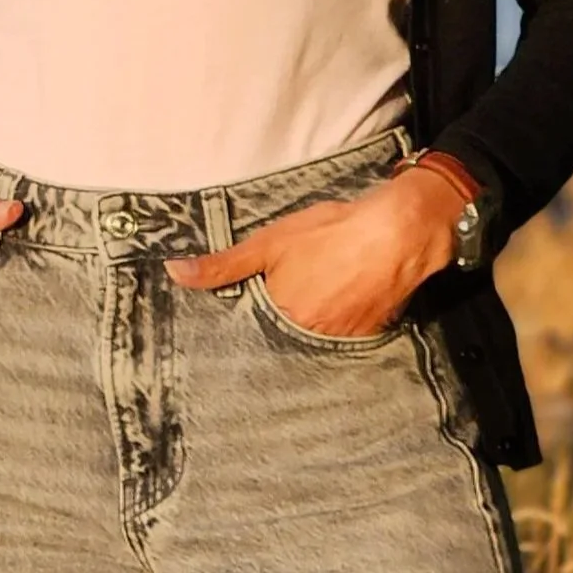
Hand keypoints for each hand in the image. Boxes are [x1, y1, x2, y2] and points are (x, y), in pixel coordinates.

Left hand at [165, 170, 459, 337]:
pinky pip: (343, 336)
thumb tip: (174, 273)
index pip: (251, 334)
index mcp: (279, 318)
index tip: (243, 320)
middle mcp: (308, 337)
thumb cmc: (331, 233)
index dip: (248, 324)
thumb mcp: (269, 243)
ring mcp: (341, 339)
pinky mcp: (369, 335)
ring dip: (309, 325)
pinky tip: (339, 303)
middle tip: (285, 304)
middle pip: (283, 339)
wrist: (399, 232)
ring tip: (313, 302)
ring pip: (313, 338)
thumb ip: (223, 265)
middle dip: (278, 327)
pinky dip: (338, 323)